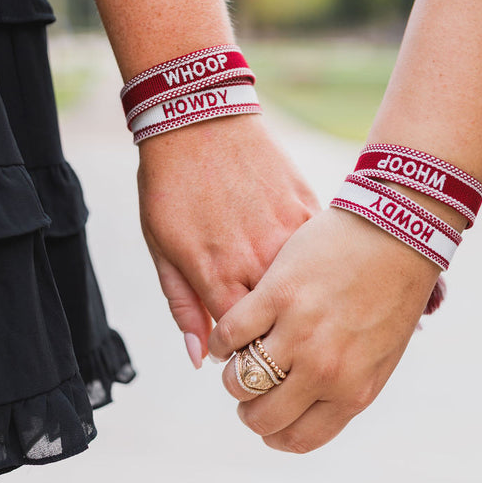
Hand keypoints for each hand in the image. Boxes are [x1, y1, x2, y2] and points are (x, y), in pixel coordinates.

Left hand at [137, 113, 319, 363]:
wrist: (199, 119)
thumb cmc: (170, 186)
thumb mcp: (162, 249)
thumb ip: (183, 306)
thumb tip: (200, 359)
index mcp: (216, 275)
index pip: (243, 343)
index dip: (249, 359)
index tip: (251, 362)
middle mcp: (255, 260)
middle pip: (280, 324)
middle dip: (281, 341)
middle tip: (282, 346)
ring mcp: (285, 234)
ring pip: (306, 291)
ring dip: (306, 306)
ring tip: (306, 316)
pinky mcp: (306, 209)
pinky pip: (319, 253)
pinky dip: (318, 268)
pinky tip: (319, 276)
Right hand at [208, 206, 439, 452]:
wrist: (397, 233)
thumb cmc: (392, 294)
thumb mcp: (380, 356)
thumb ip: (345, 387)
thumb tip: (307, 410)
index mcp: (353, 390)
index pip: (298, 437)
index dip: (274, 434)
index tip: (266, 419)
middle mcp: (325, 369)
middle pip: (263, 417)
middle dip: (249, 410)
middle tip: (248, 391)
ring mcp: (299, 332)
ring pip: (239, 381)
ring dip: (233, 375)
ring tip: (241, 357)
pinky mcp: (277, 295)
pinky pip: (229, 334)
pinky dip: (221, 339)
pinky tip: (230, 331)